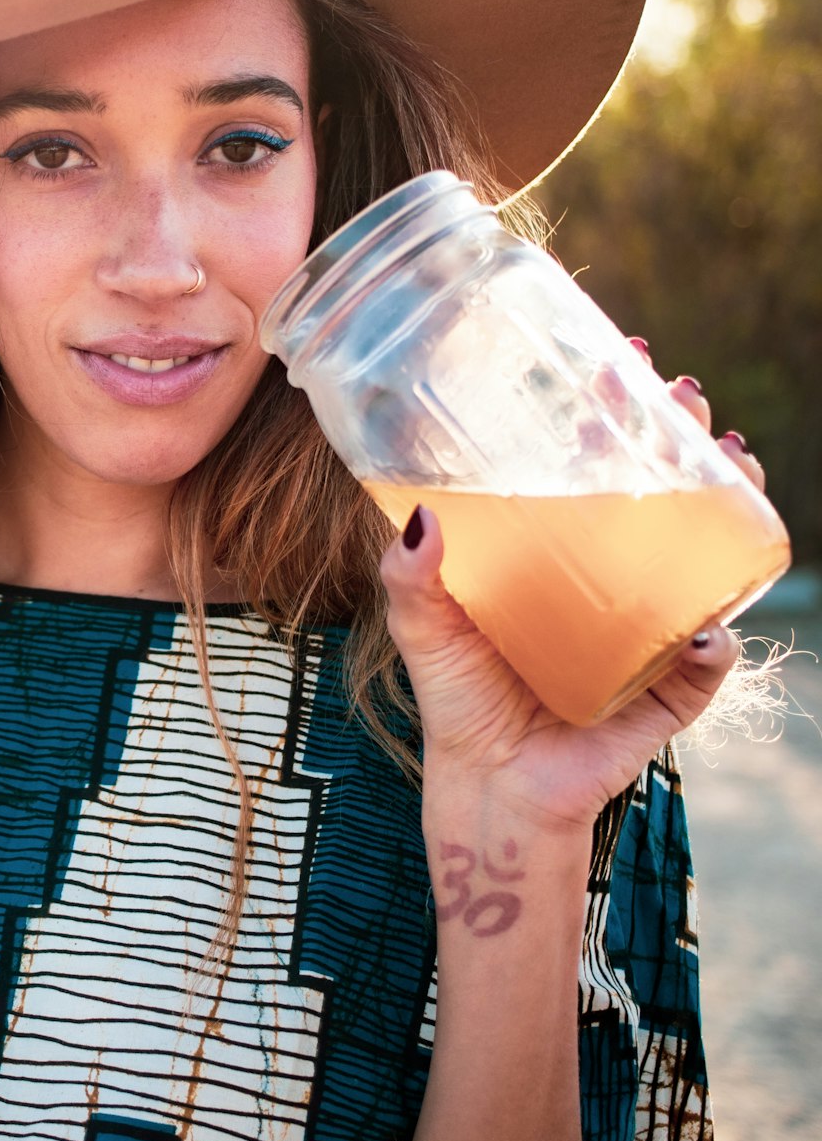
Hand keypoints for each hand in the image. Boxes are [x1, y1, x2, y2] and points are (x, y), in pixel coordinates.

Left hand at [378, 358, 760, 838]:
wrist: (490, 787)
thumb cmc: (459, 695)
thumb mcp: (423, 626)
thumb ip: (410, 574)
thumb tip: (422, 518)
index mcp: (561, 550)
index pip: (597, 461)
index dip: (616, 408)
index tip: (621, 353)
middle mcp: (614, 577)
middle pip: (665, 490)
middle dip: (684, 435)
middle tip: (684, 395)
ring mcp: (650, 627)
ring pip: (709, 556)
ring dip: (730, 504)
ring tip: (731, 462)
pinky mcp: (667, 691)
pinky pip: (706, 664)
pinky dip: (713, 647)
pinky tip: (707, 629)